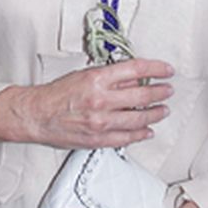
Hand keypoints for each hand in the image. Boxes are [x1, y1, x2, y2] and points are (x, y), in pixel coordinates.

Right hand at [0, 58, 173, 149]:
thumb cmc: (59, 93)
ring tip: (164, 109)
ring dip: (155, 113)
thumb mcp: (86, 74)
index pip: (136, 70)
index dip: (156, 69)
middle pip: (142, 95)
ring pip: (138, 118)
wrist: (38, 115)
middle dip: (160, 92)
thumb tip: (136, 77)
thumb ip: (111, 77)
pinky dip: (140, 133)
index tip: (167, 70)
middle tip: (169, 90)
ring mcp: (101, 122)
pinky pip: (127, 138)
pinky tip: (148, 130)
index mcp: (98, 78)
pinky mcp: (99, 139)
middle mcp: (102, 100)